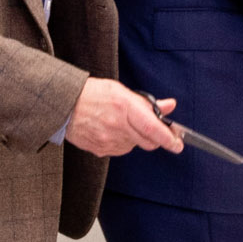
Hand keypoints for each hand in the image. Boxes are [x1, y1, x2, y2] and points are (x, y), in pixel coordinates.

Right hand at [64, 79, 184, 154]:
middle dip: (156, 138)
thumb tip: (170, 105)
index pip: (153, 128)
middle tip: (155, 131)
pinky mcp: (100, 150)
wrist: (64, 106)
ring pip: (134, 146)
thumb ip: (148, 103)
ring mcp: (108, 140)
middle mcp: (117, 125)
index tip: (178, 144)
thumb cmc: (93, 94)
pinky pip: (120, 150)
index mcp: (124, 106)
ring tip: (122, 123)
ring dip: (135, 138)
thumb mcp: (122, 91)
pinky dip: (122, 142)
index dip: (169, 139)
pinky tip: (111, 130)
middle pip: (148, 142)